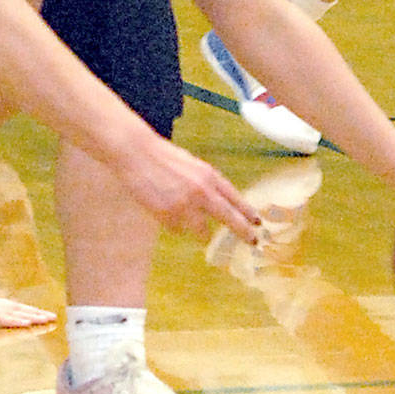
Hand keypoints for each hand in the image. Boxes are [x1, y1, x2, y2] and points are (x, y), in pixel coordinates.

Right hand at [0, 292, 55, 328]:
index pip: (9, 308)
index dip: (26, 312)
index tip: (41, 316)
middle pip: (15, 308)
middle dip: (35, 313)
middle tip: (53, 318)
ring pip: (12, 311)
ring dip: (31, 316)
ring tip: (46, 320)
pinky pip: (0, 318)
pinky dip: (15, 320)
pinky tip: (27, 324)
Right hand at [120, 137, 261, 243]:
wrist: (137, 153)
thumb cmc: (163, 157)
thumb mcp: (192, 165)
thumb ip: (206, 182)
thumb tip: (220, 202)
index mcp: (208, 176)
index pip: (235, 198)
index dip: (248, 212)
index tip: (258, 223)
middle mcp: (201, 191)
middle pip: (229, 218)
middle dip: (243, 231)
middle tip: (252, 241)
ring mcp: (185, 205)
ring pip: (202, 232)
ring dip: (200, 232)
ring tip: (192, 225)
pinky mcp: (168, 215)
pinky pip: (177, 230)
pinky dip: (174, 225)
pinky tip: (164, 211)